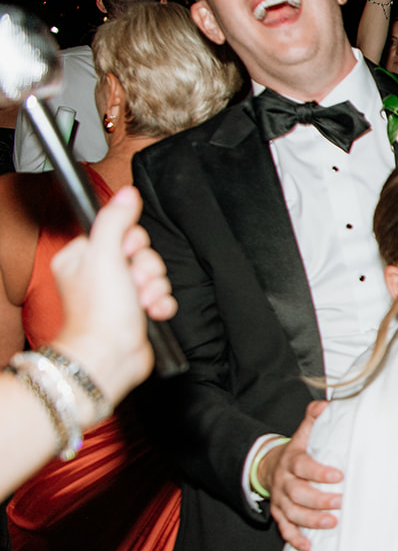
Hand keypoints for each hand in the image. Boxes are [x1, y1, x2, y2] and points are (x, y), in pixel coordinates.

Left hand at [50, 187, 173, 405]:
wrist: (110, 357)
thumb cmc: (100, 313)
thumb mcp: (106, 255)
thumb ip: (116, 221)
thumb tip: (128, 193)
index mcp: (82, 257)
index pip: (118, 231)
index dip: (131, 242)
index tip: (127, 254)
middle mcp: (99, 275)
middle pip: (141, 252)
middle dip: (147, 268)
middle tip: (136, 282)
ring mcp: (119, 295)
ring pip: (154, 274)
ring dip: (156, 288)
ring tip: (143, 301)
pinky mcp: (138, 312)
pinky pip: (161, 295)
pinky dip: (161, 303)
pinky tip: (153, 312)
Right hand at [263, 401, 342, 550]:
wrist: (268, 466)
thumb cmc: (296, 452)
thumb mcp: (303, 433)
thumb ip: (313, 418)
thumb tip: (326, 404)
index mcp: (292, 461)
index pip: (303, 466)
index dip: (318, 471)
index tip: (337, 476)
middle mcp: (283, 481)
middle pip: (297, 493)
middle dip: (319, 500)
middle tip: (339, 503)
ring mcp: (280, 499)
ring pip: (291, 513)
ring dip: (310, 521)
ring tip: (331, 524)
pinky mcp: (278, 513)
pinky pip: (284, 528)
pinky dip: (295, 538)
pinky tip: (309, 546)